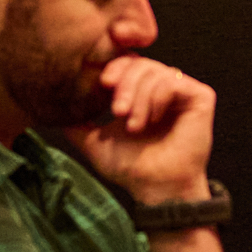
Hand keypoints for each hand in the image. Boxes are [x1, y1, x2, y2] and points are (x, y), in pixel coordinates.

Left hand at [62, 54, 216, 202]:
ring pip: (155, 71)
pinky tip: (149, 120)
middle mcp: (164, 88)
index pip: (126, 63)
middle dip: (124, 84)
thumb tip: (51, 108)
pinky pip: (173, 80)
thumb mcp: (95, 141)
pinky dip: (156, 98)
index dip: (113, 68)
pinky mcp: (200, 97)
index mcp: (142, 93)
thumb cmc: (131, 169)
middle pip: (140, 63)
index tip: (102, 85)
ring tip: (133, 124)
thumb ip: (77, 123)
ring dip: (138, 97)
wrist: (157, 189)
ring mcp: (183, 91)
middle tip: (116, 111)